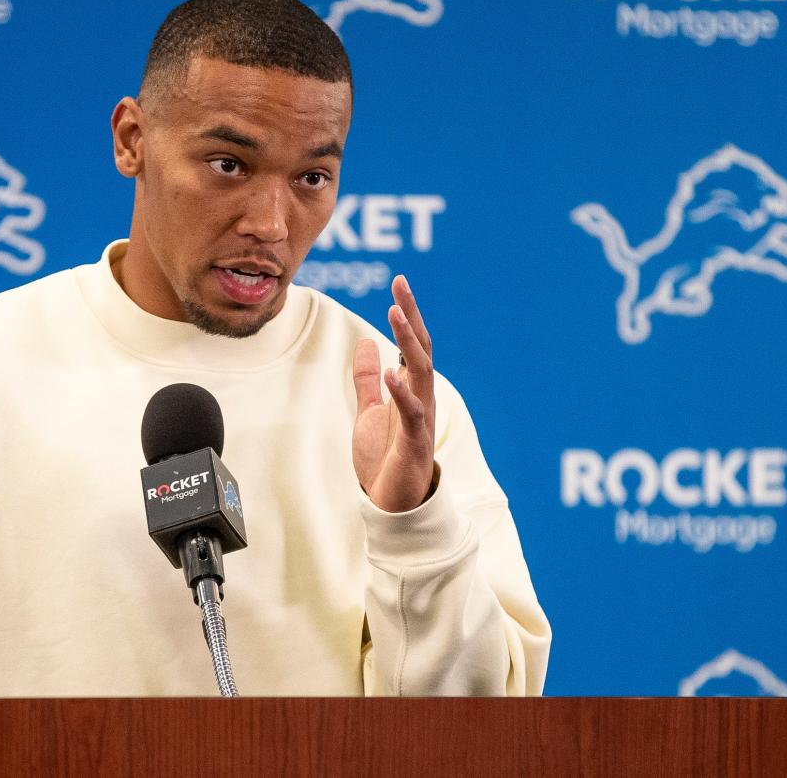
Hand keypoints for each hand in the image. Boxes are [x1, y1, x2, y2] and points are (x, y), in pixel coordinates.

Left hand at [351, 275, 436, 512]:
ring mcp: (420, 418)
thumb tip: (365, 343)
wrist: (391, 504)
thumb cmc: (384, 458)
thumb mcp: (369, 411)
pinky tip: (391, 373)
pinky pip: (412, 413)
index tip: (399, 281)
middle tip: (401, 285)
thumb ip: (367, 380)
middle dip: (411, 316)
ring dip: (409, 342)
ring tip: (395, 314)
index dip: (407, 313)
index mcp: (410, 388)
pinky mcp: (414, 442)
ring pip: (421, 373)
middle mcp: (420, 397)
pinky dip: (402, 393)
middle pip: (420, 349)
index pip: (413, 343)